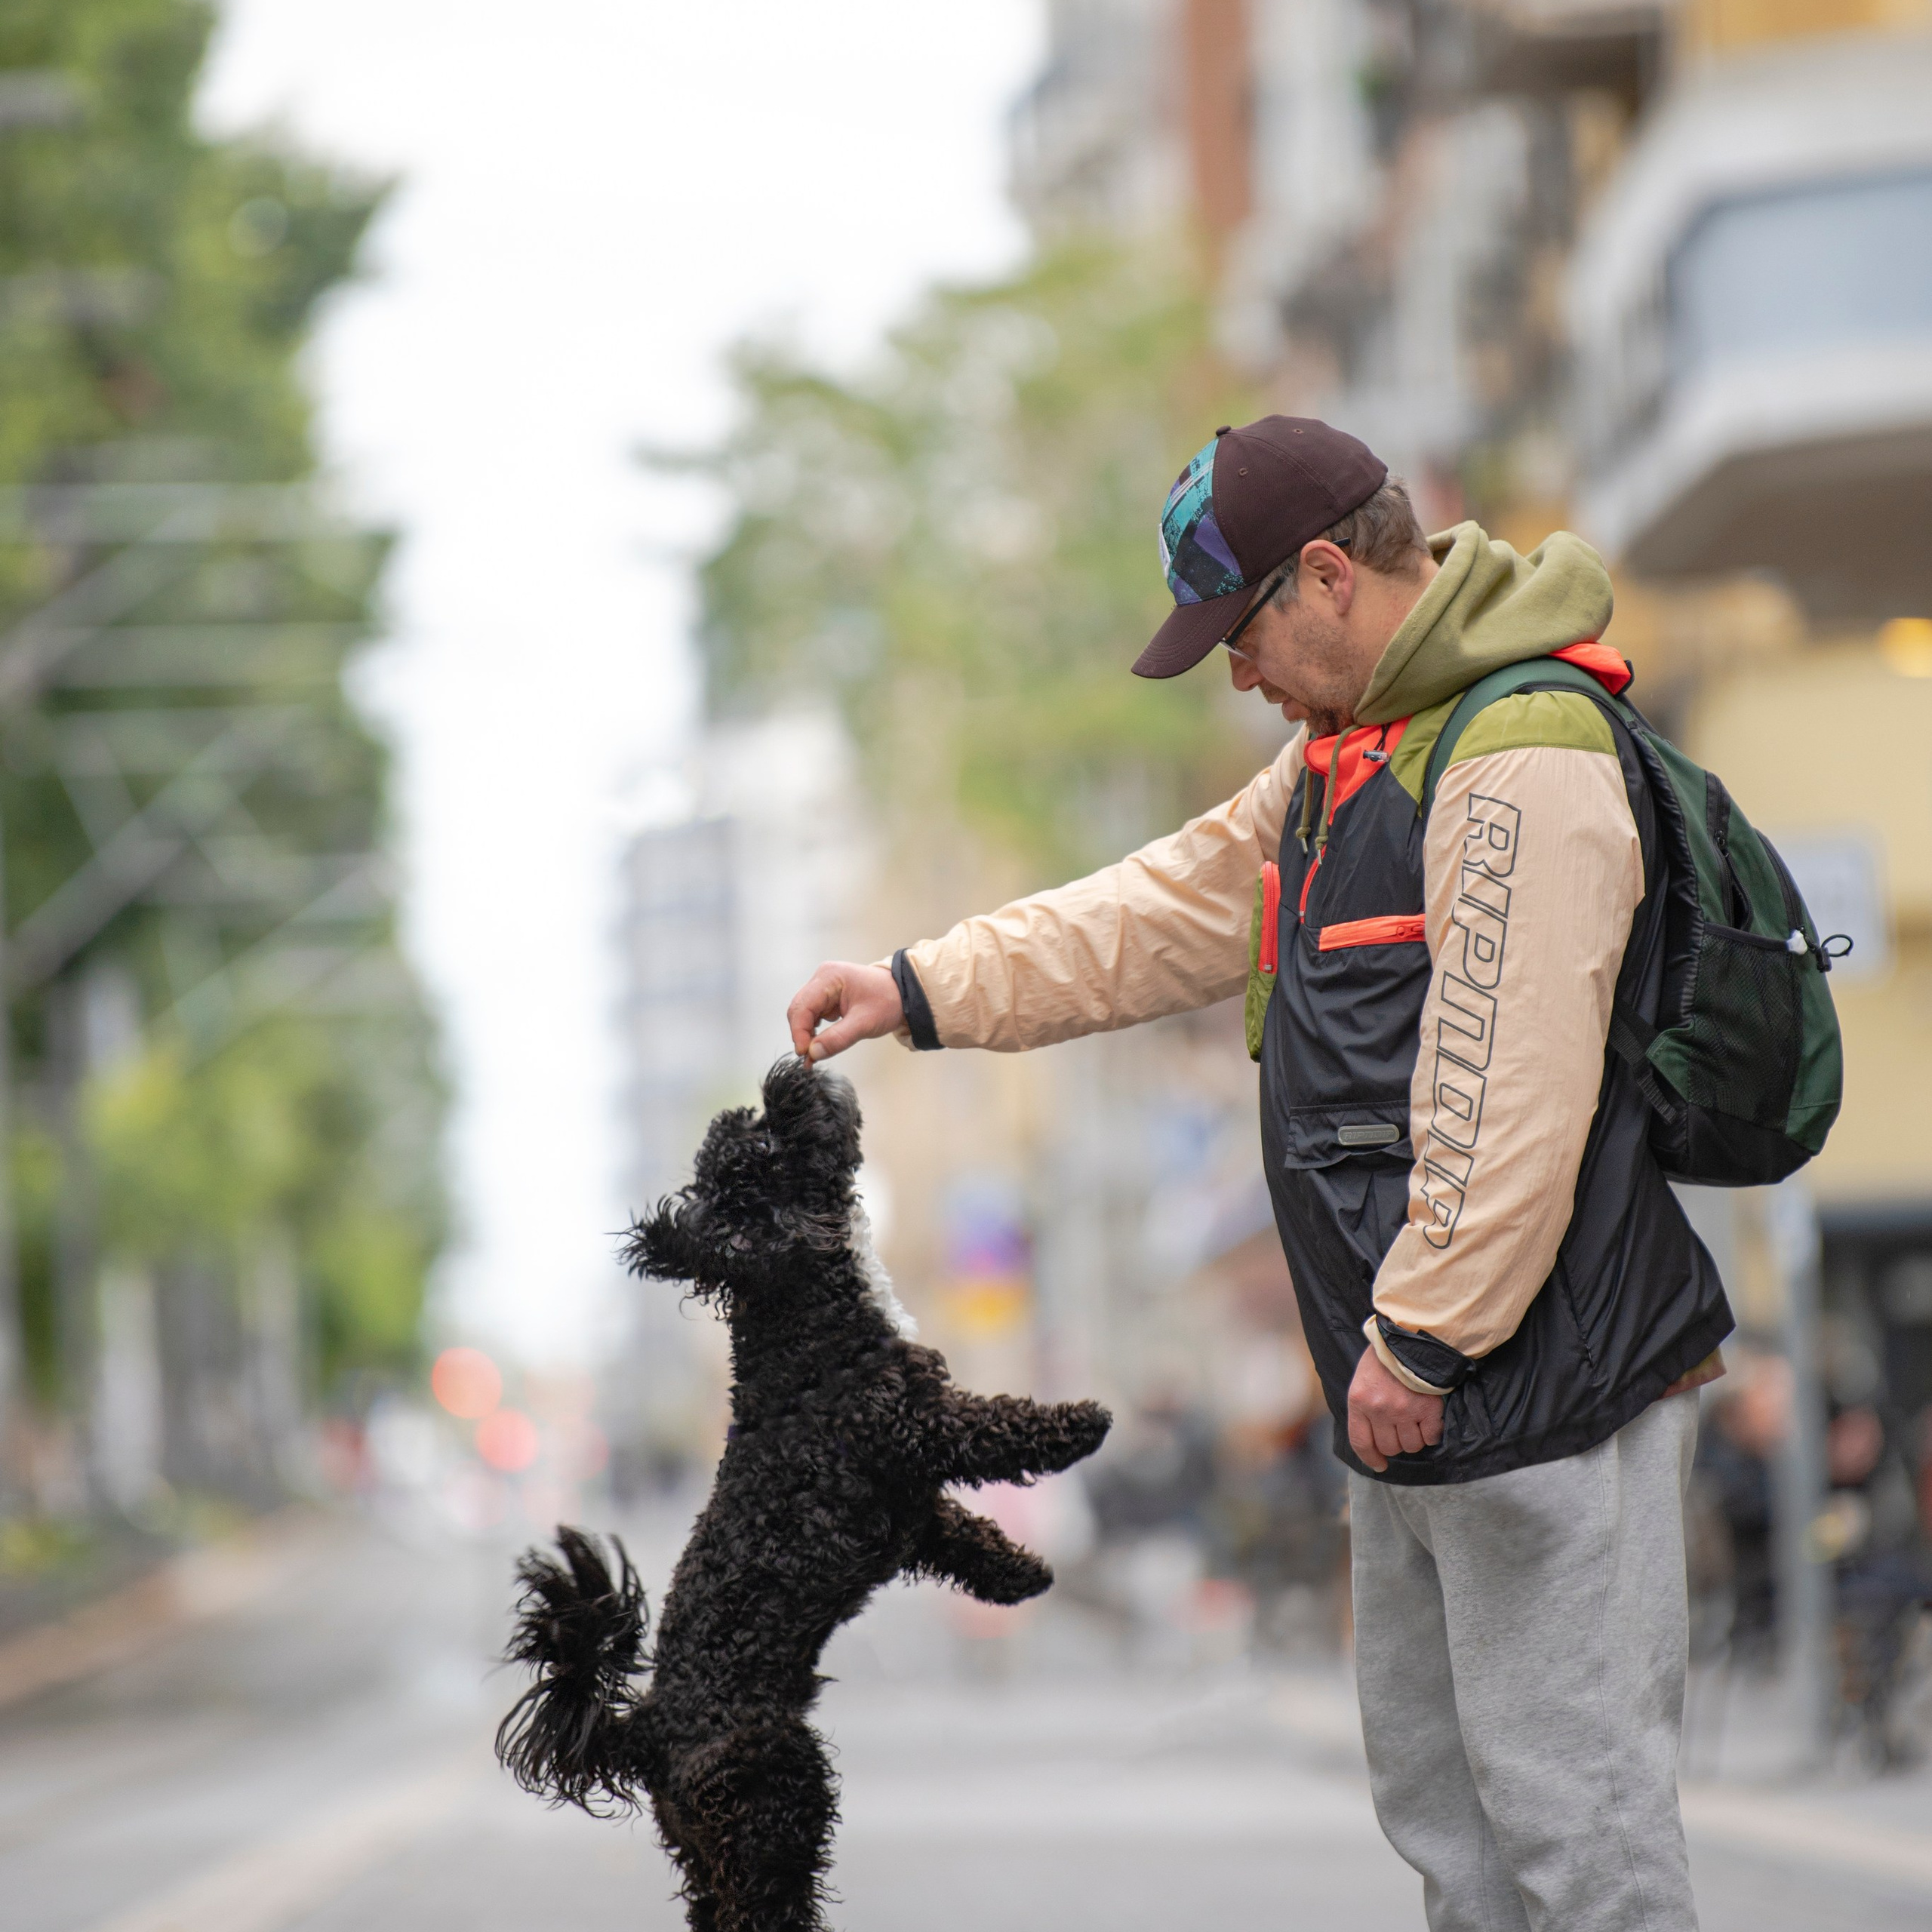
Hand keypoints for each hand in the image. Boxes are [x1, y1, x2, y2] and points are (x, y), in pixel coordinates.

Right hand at [786, 961, 904, 1061]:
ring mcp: (823, 987)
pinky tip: (819, 1044)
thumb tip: (813, 1053)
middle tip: (809, 1057)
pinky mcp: (827, 997)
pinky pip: (813, 1015)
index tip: (805, 1054)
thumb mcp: (864, 1023)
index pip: (802, 1007)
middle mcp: (822, 978)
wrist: (903, 994)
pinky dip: (813, 1031)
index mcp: (829, 977)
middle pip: (799, 1009)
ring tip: (814, 1054)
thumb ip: (838, 1039)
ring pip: (803, 1013)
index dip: (799, 1032)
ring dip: (806, 1034)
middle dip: (801, 1034)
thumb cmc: (888, 1001)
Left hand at [1347, 1344, 1444, 1472]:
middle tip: (1402, 1427)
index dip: (1370, 1457)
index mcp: (1359, 1400)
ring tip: (1416, 1418)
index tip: (1379, 1465)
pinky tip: (1430, 1417)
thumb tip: (1373, 1436)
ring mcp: (1404, 1411)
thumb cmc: (1386, 1356)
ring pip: (1411, 1445)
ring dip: (1415, 1437)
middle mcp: (1379, 1409)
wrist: (1412, 1336)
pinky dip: (1432, 1432)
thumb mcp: (1364, 1377)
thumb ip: (1365, 1405)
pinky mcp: (1428, 1409)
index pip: (1360, 1441)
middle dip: (1396, 1442)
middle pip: (1389, 1447)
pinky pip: (1431, 1437)